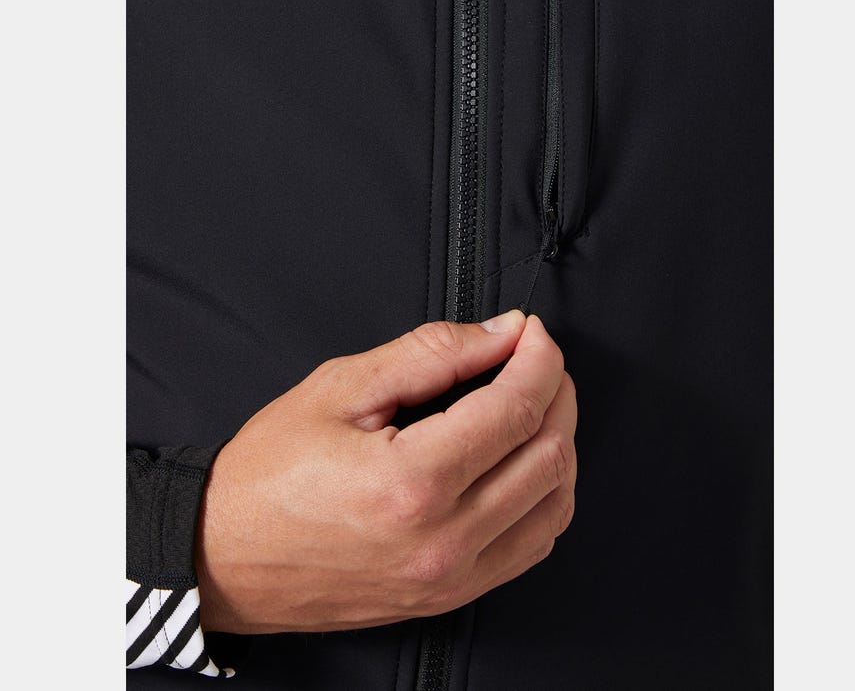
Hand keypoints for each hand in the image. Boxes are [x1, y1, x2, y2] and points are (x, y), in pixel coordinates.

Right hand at [195, 311, 576, 632]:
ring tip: (534, 403)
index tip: (531, 332)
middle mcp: (443, 541)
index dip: (538, 359)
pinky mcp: (449, 597)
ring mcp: (451, 579)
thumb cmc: (268, 473)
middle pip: (549, 454)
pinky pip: (532, 546)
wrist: (222, 558)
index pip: (516, 409)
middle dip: (557, 390)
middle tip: (535, 357)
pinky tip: (524, 461)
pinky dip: (545, 494)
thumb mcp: (341, 388)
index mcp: (413, 483)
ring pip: (554, 504)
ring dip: (558, 441)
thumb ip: (431, 353)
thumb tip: (500, 334)